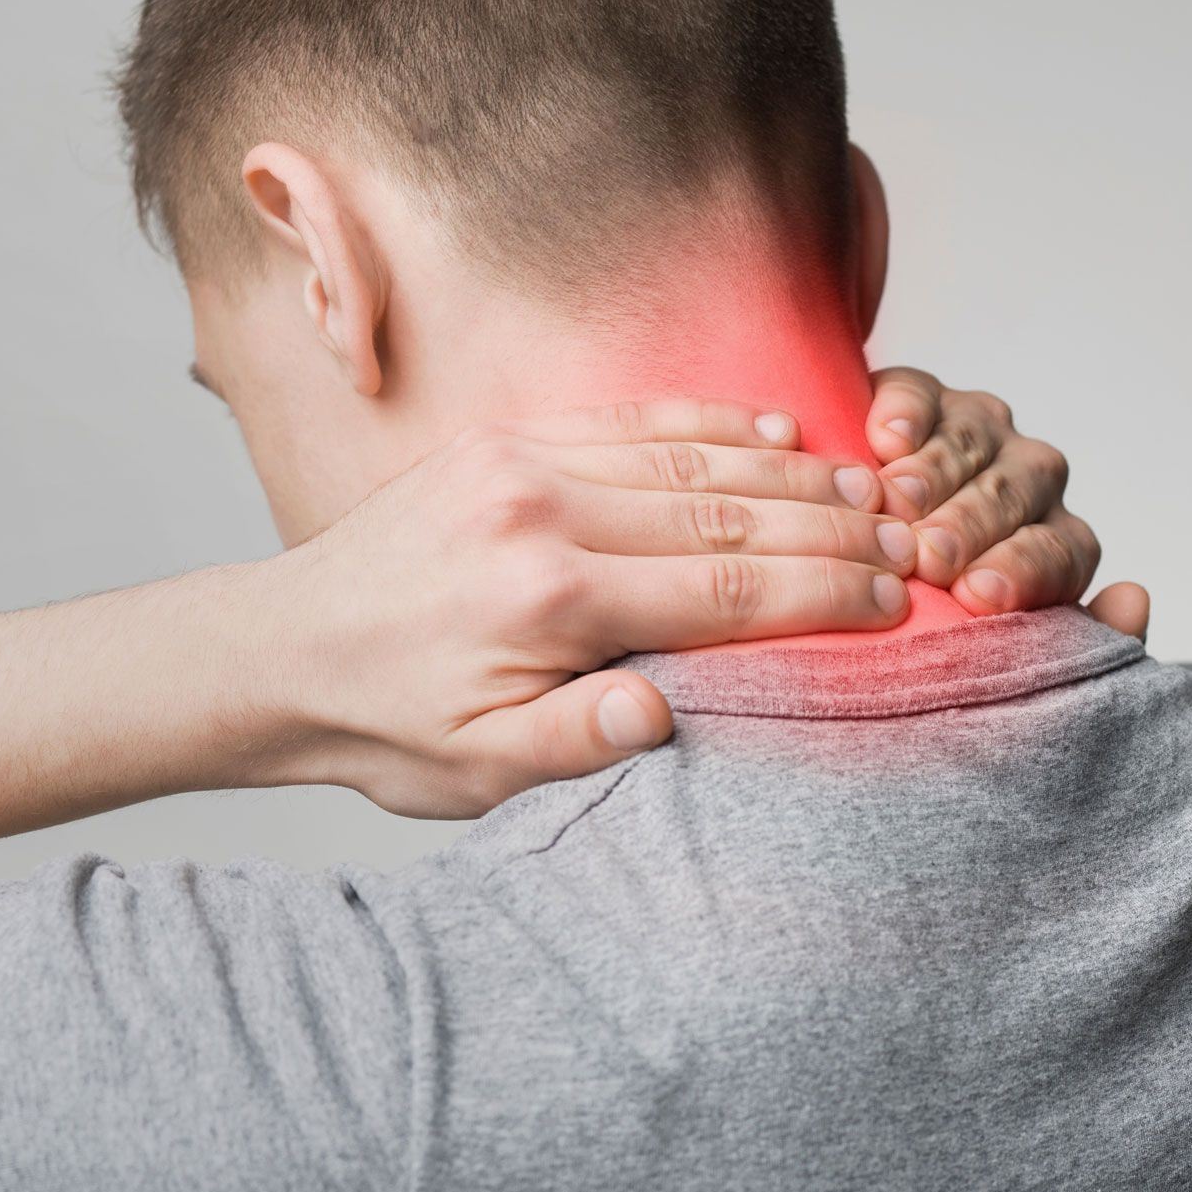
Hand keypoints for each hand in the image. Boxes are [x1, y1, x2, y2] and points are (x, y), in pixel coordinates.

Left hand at [270, 397, 918, 816]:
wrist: (281, 652)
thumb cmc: (389, 726)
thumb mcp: (479, 771)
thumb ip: (579, 740)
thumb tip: (669, 714)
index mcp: (550, 600)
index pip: (724, 591)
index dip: (820, 597)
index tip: (891, 602)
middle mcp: (543, 513)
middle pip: (726, 514)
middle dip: (830, 530)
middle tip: (910, 539)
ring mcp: (524, 462)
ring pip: (691, 458)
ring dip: (790, 473)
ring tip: (870, 488)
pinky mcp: (506, 442)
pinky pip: (632, 421)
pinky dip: (712, 424)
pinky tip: (775, 434)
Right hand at [862, 367, 1148, 638]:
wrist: (852, 566)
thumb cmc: (927, 622)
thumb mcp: (988, 649)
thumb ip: (1067, 637)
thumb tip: (1133, 603)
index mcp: (1055, 544)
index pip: (1063, 552)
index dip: (1022, 570)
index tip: (976, 596)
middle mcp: (1028, 481)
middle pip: (1015, 493)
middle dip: (971, 524)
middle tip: (928, 556)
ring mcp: (977, 431)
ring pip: (972, 441)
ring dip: (934, 472)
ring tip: (895, 503)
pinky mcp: (918, 397)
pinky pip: (919, 393)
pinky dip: (905, 411)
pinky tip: (886, 438)